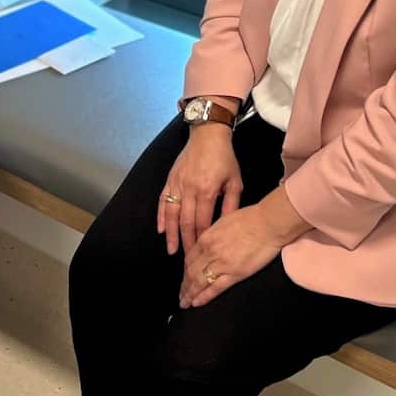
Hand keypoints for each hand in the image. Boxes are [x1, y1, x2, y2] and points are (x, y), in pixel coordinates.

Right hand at [156, 124, 241, 255]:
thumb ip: (231, 205)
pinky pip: (163, 200)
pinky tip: (160, 229)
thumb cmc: (224, 158)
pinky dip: (160, 216)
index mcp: (207, 190)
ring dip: (171, 234)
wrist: (208, 135)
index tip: (203, 254)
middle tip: (187, 260)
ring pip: (171, 214)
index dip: (202, 240)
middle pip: (186, 222)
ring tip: (171, 250)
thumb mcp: (235, 182)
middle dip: (186, 242)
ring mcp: (177, 184)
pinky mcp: (170, 179)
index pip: (203, 222)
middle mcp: (189, 189)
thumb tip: (227, 227)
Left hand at [179, 187, 310, 307]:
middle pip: (190, 272)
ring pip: (199, 282)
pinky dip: (204, 297)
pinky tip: (197, 303)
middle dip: (184, 286)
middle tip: (181, 297)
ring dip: (190, 294)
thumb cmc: (250, 219)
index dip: (185, 271)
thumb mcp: (222, 222)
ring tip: (185, 303)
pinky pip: (215, 288)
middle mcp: (210, 252)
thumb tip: (207, 243)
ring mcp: (221, 264)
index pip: (189, 259)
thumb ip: (212, 235)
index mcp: (206, 238)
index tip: (183, 279)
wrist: (268, 223)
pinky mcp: (235, 274)